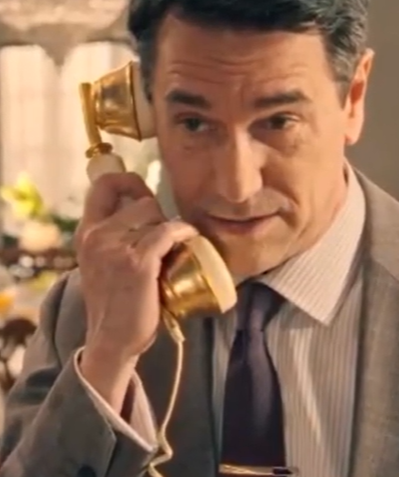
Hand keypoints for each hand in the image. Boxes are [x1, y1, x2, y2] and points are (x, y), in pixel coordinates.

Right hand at [74, 172, 196, 408]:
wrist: (112, 340)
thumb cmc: (114, 303)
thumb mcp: (101, 263)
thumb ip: (113, 238)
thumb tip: (145, 214)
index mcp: (86, 233)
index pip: (103, 187)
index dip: (127, 181)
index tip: (143, 190)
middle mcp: (97, 236)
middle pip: (142, 203)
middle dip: (159, 217)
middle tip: (165, 239)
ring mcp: (116, 248)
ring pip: (156, 217)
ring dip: (171, 229)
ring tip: (174, 249)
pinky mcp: (138, 262)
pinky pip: (168, 232)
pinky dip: (183, 232)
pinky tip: (189, 239)